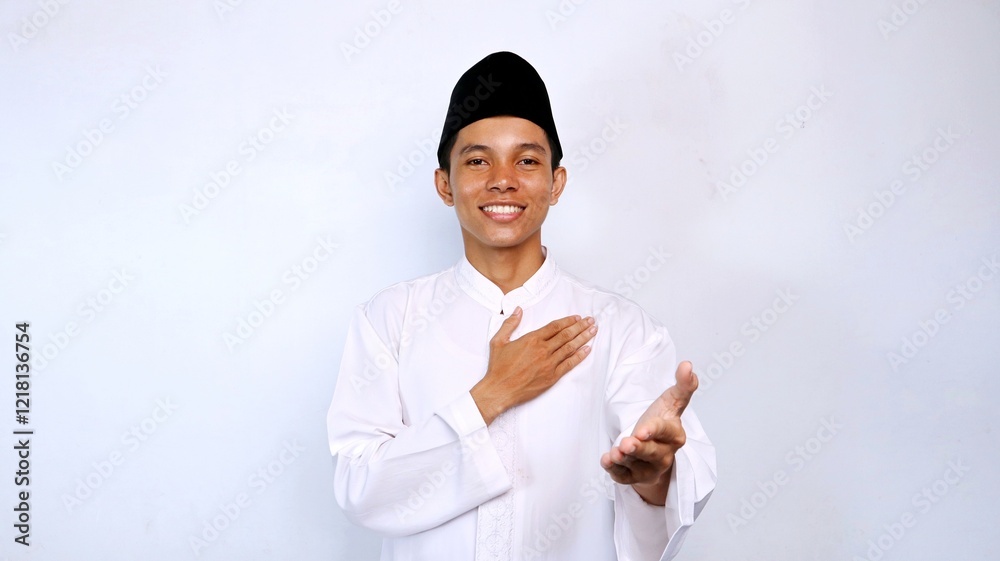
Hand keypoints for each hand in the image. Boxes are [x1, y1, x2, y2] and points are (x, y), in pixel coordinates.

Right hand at [471, 307, 595, 424]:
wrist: (500, 390)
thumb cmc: (498, 367)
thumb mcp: (498, 341)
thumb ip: (510, 324)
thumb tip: (518, 310)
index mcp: (531, 339)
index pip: (554, 326)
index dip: (568, 321)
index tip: (577, 317)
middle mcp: (543, 350)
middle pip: (566, 335)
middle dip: (580, 326)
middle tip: (591, 321)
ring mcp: (549, 363)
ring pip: (570, 347)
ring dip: (583, 338)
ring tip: (593, 331)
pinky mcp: (552, 376)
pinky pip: (569, 364)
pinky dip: (579, 356)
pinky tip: (587, 349)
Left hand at [600, 361, 697, 505]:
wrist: (655, 445)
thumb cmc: (663, 420)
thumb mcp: (672, 401)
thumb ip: (682, 385)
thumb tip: (687, 365)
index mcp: (675, 434)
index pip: (664, 431)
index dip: (653, 430)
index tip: (642, 430)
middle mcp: (665, 454)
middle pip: (651, 452)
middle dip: (638, 449)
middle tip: (625, 444)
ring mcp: (651, 468)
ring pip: (637, 466)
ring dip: (624, 460)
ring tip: (614, 453)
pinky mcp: (637, 477)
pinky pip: (625, 477)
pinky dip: (615, 472)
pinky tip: (606, 461)